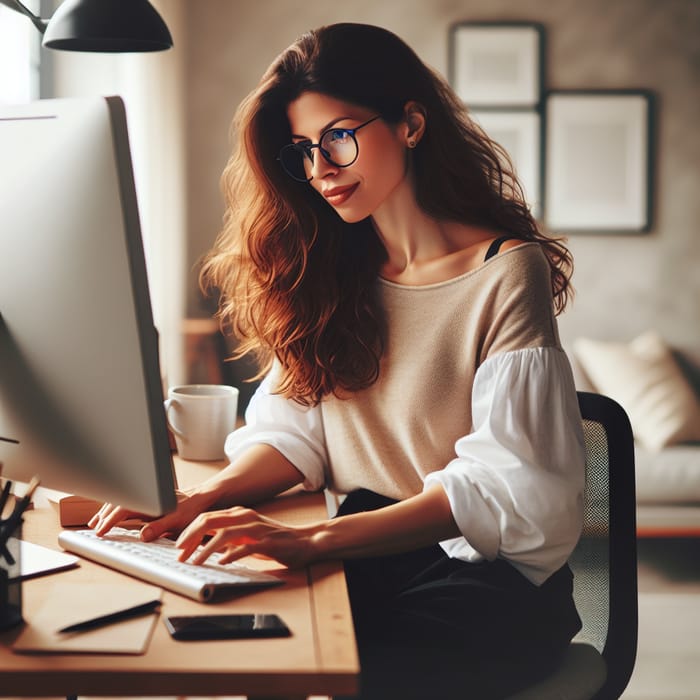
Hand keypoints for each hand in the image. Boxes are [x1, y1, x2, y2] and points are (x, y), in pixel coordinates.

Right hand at [88, 490, 212, 540]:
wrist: (205, 497)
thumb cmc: (194, 509)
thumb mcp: (178, 521)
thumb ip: (159, 528)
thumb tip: (142, 536)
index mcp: (151, 501)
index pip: (124, 509)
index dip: (110, 520)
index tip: (100, 531)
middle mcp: (148, 497)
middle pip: (119, 503)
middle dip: (105, 516)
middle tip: (95, 530)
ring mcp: (149, 498)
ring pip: (123, 501)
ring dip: (108, 511)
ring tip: (96, 522)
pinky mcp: (151, 501)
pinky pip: (130, 502)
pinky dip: (118, 509)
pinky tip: (113, 515)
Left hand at [175, 507, 319, 568]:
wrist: (303, 541)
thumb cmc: (273, 540)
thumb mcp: (246, 536)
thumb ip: (227, 537)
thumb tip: (202, 545)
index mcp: (238, 514)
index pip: (206, 518)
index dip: (188, 532)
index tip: (178, 547)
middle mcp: (245, 517)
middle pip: (210, 521)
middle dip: (190, 538)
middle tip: (179, 554)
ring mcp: (256, 528)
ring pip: (224, 533)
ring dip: (206, 549)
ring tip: (195, 562)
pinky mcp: (267, 541)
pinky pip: (245, 547)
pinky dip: (230, 554)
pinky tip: (221, 563)